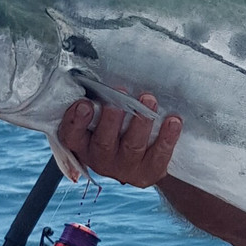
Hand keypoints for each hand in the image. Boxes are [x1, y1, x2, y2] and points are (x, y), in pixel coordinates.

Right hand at [58, 94, 181, 187]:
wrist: (143, 165)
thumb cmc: (117, 133)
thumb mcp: (98, 122)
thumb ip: (97, 104)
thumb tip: (101, 73)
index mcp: (84, 144)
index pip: (72, 135)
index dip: (76, 121)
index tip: (85, 103)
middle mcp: (101, 159)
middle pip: (104, 141)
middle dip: (112, 117)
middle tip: (120, 93)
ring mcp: (126, 167)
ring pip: (133, 145)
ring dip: (141, 121)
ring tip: (149, 100)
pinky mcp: (149, 171)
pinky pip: (159, 155)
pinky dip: (167, 137)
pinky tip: (173, 121)